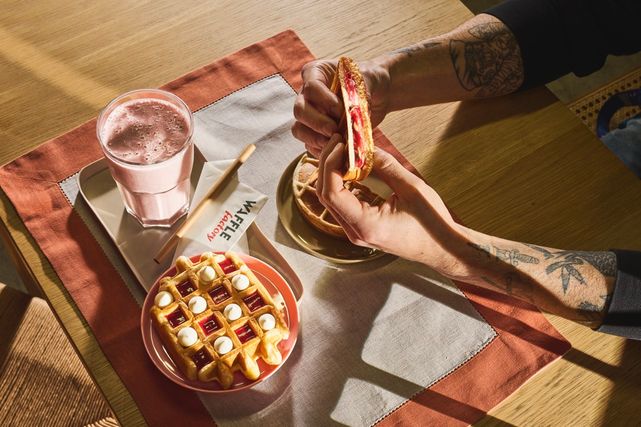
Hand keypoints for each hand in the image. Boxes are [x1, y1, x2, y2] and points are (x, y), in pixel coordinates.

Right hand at [291, 59, 390, 157]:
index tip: (342, 109)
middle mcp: (307, 94)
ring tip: (335, 141)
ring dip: (315, 138)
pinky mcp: (314, 133)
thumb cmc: (370, 82)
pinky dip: (320, 149)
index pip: (310, 87)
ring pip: (298, 129)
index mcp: (316, 73)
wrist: (378, 95)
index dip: (324, 100)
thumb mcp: (368, 79)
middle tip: (334, 129)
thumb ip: (357, 92)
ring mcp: (308, 115)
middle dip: (317, 122)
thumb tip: (349, 113)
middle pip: (299, 110)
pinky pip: (308, 144)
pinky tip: (335, 149)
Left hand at [316, 135, 468, 274]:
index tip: (340, 144)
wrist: (441, 248)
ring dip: (333, 173)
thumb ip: (386, 166)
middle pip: (326, 195)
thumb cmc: (432, 222)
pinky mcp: (361, 228)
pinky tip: (352, 167)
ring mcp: (356, 233)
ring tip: (344, 150)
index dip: (330, 165)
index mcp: (366, 225)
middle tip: (338, 141)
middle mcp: (355, 232)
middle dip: (328, 165)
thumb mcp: (412, 188)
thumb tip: (366, 147)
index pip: (332, 193)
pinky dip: (343, 183)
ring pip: (331, 200)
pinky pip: (343, 204)